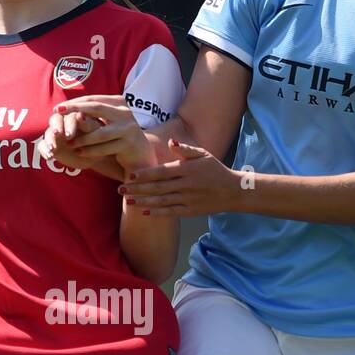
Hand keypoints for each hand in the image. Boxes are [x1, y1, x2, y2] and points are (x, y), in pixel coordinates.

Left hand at [40, 95, 153, 176]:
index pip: (93, 99)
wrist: (140, 154)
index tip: (57, 108)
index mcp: (119, 102)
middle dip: (74, 110)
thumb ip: (94, 113)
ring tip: (68, 142)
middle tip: (57, 114)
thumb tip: (67, 107)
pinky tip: (79, 152)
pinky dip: (90, 150)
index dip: (74, 102)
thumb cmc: (118, 136)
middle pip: (96, 108)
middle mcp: (125, 112)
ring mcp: (128, 128)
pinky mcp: (129, 144)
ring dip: (82, 138)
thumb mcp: (108, 121)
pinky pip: (104, 148)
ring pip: (99, 132)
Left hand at [120, 138, 242, 215]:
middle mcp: (187, 185)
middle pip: (158, 187)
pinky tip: (144, 212)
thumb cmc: (215, 170)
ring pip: (162, 201)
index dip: (145, 174)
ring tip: (128, 202)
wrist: (233, 191)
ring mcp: (188, 199)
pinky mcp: (191, 211)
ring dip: (143, 202)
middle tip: (120, 190)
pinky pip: (171, 212)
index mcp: (188, 169)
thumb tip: (171, 142)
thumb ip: (185, 150)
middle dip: (138, 189)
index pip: (162, 172)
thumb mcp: (203, 155)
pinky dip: (157, 213)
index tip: (129, 175)